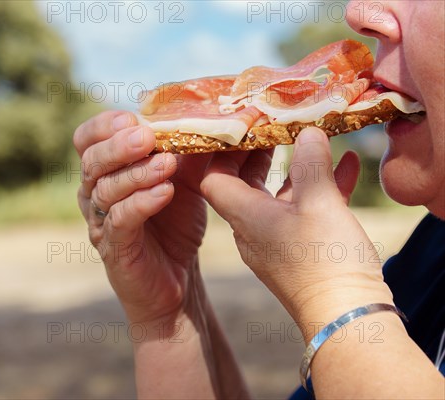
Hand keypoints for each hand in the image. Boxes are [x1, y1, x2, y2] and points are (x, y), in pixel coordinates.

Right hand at [74, 110, 214, 326]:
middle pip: (91, 162)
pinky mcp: (114, 248)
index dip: (103, 125)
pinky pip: (120, 221)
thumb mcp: (185, 179)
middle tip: (147, 137)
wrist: (178, 277)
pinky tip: (165, 192)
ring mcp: (101, 222)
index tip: (132, 117)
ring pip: (105, 190)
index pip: (87, 139)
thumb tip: (211, 113)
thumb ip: (187, 149)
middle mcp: (94, 193)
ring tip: (168, 164)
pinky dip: (141, 203)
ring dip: (136, 173)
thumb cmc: (176, 223)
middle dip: (118, 146)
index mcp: (106, 171)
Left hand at [201, 127, 393, 340]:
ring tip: (315, 139)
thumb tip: (306, 133)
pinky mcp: (301, 253)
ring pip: (280, 196)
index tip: (240, 125)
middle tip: (277, 123)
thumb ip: (310, 164)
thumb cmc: (325, 261)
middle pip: (246, 183)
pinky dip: (320, 189)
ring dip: (297, 169)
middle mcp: (252, 229)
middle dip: (262, 152)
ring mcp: (276, 242)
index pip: (214, 177)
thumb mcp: (319, 203)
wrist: (346, 321)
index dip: (222, 150)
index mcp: (244, 216)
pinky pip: (305, 212)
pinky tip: (347, 166)